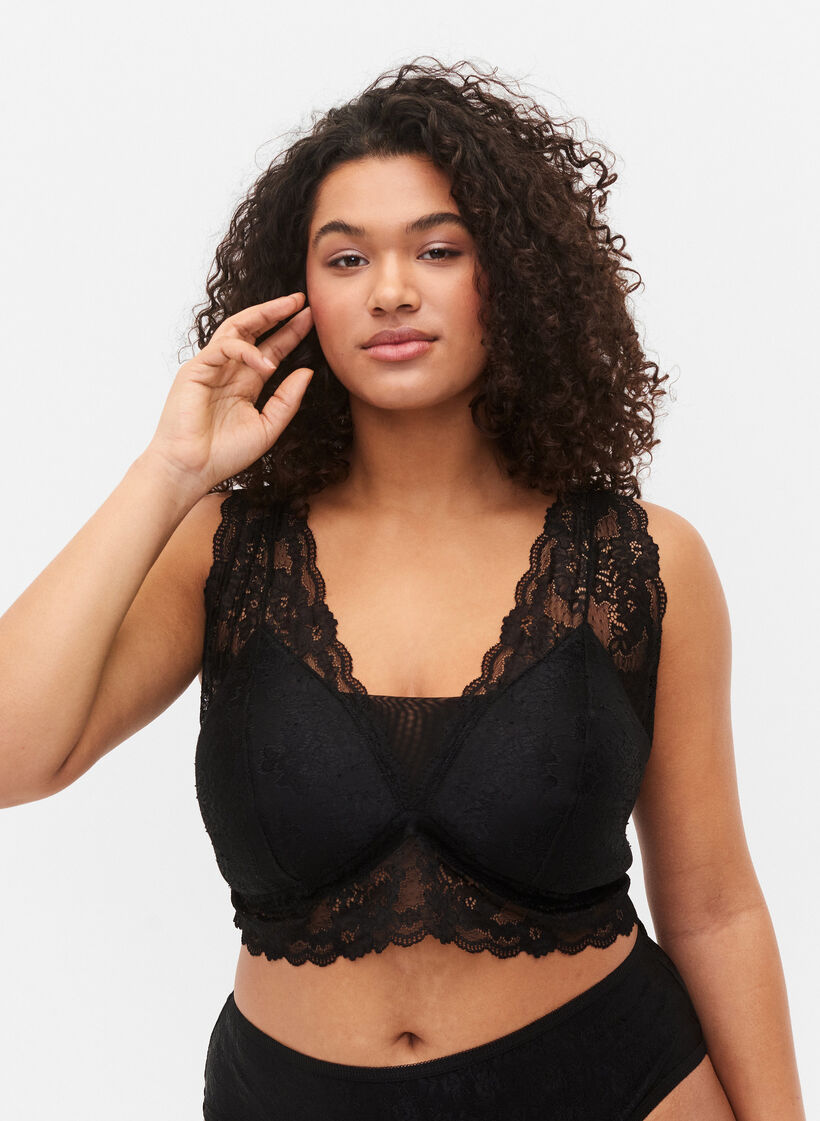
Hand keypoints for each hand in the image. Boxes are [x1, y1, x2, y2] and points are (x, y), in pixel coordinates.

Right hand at [145, 291, 314, 493]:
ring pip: (236, 328)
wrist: (192, 470)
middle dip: (278, 313)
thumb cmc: (224, 454)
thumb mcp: (268, 427)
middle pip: (254, 330)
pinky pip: (223, 348)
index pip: (271, 350)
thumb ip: (288, 400)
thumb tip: (308, 372)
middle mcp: (228, 371)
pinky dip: (246, 351)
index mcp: (245, 384)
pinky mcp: (195, 370)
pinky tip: (266, 363)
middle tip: (303, 301)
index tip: (312, 319)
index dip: (291, 333)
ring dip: (264, 315)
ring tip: (290, 307)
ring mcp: (211, 367)